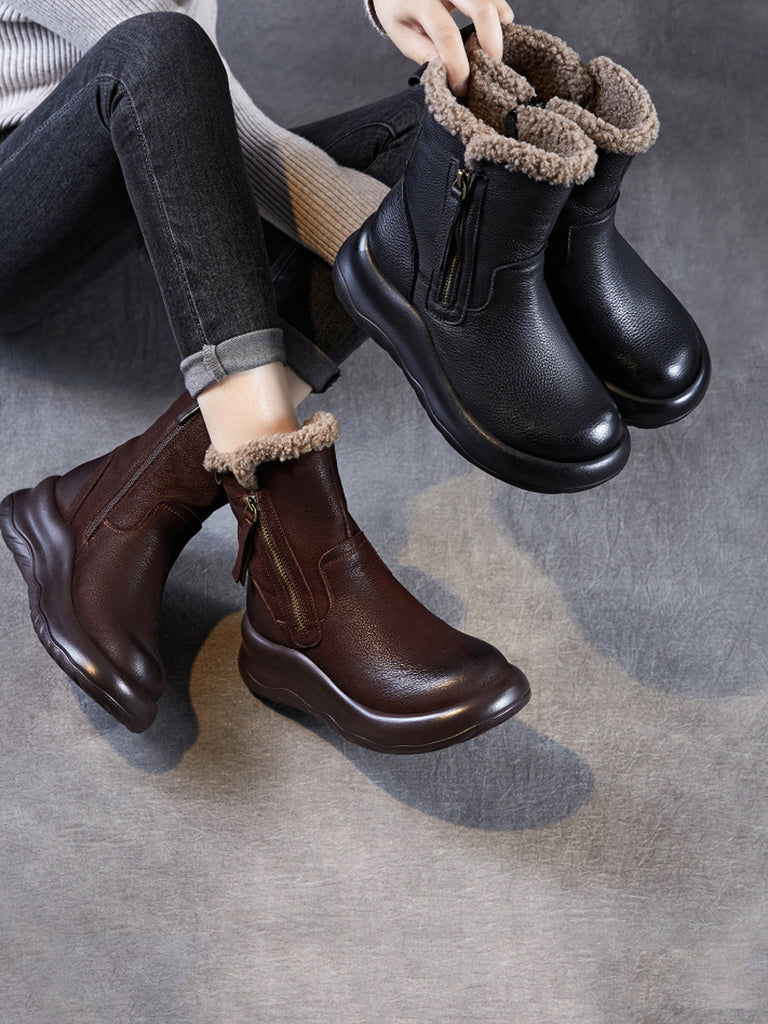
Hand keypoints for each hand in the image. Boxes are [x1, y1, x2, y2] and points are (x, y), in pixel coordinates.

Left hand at [372, 0, 514, 96]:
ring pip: (492, 0)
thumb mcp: (401, 33)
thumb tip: (448, 72)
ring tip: (491, 54)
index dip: (458, 64)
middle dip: (491, 43)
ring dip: (498, 29)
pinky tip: (494, 33)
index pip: (446, 34)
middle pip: (481, 9)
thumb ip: (423, 51)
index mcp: (420, 0)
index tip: (461, 86)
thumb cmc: (398, 8)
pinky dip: (499, 16)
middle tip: (490, 69)